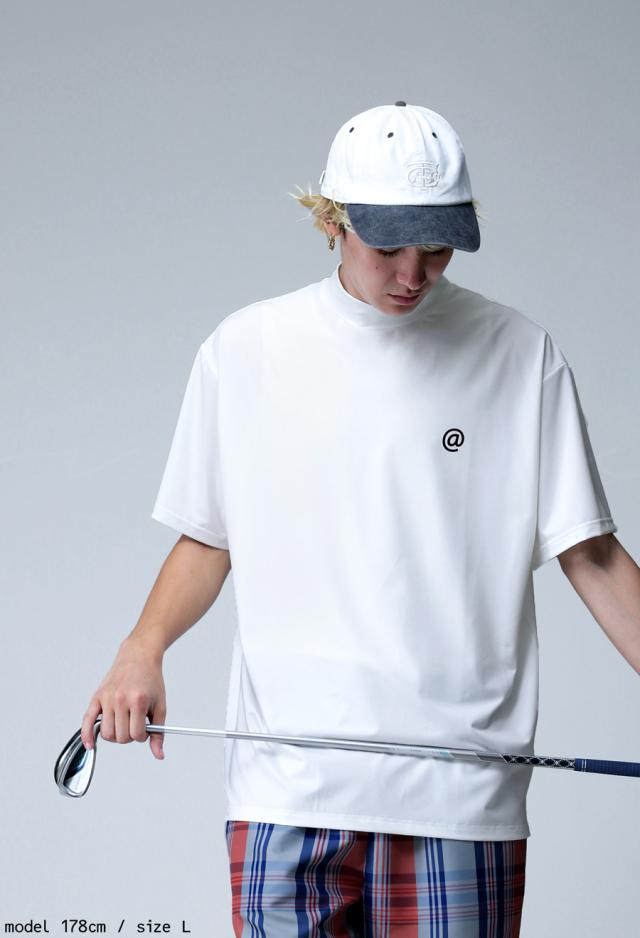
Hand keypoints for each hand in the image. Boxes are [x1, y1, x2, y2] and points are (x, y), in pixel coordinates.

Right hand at [80, 637, 166, 759]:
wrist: (139, 656)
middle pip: (120, 737)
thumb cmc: (151, 680)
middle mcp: (121, 699)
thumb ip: (159, 732)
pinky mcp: (97, 697)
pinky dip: (87, 736)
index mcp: (138, 701)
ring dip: (115, 735)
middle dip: (129, 736)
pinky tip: (90, 744)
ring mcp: (107, 698)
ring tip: (122, 724)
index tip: (145, 728)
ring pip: (106, 734)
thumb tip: (159, 755)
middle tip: (134, 724)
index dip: (142, 736)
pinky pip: (87, 721)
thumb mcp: (160, 705)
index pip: (136, 735)